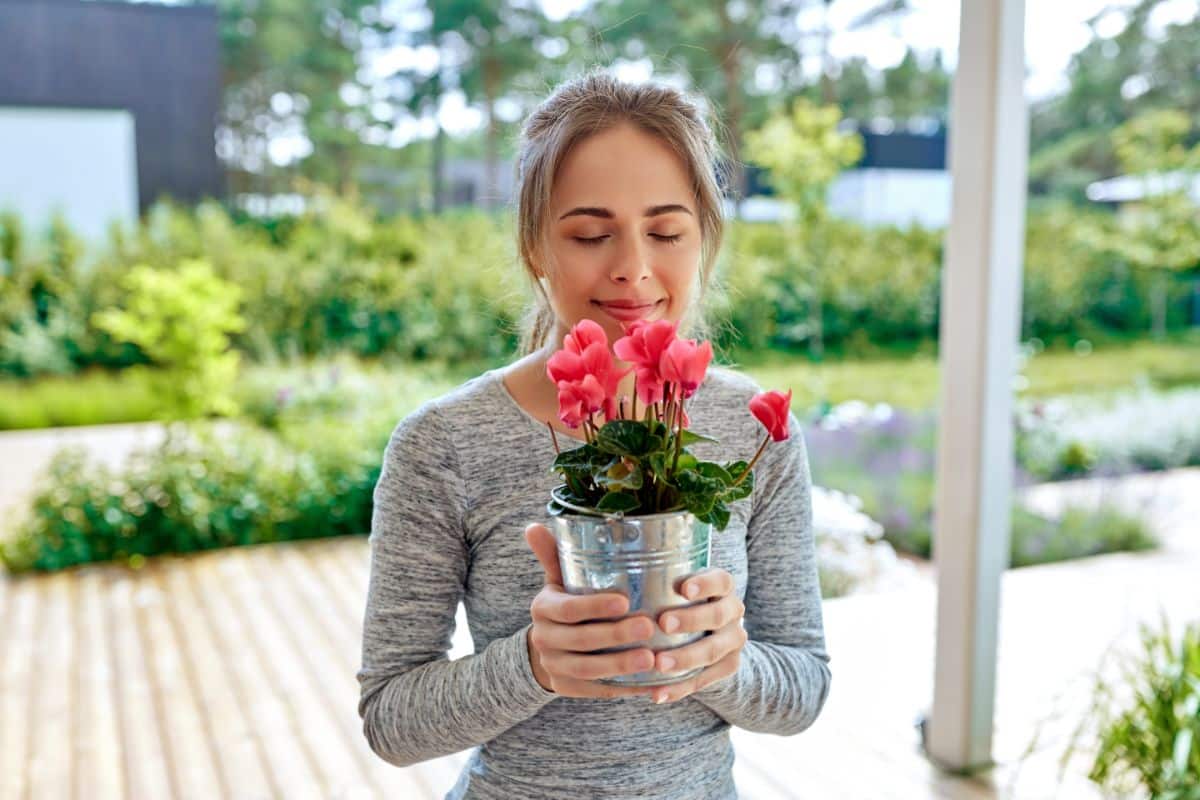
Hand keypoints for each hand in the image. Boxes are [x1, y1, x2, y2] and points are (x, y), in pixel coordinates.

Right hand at [524, 523, 656, 699]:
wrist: (546, 647)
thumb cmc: (564, 604)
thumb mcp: (557, 580)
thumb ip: (553, 555)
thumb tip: (533, 526)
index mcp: (543, 609)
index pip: (569, 608)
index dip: (595, 606)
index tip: (625, 601)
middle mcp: (545, 639)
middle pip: (582, 640)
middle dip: (616, 635)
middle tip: (649, 626)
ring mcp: (556, 667)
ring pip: (589, 670)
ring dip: (621, 666)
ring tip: (652, 658)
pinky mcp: (568, 689)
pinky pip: (597, 691)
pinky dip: (624, 687)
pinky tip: (650, 683)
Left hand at [647, 568, 747, 704]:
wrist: (714, 633)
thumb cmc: (681, 601)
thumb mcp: (678, 586)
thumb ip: (658, 581)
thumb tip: (611, 574)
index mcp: (722, 587)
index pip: (720, 580)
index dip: (705, 584)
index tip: (684, 589)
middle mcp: (733, 612)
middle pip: (717, 616)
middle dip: (690, 620)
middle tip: (664, 624)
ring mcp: (732, 641)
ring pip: (712, 651)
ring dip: (684, 658)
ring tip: (659, 664)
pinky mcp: (727, 667)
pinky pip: (704, 681)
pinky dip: (679, 688)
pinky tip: (657, 694)